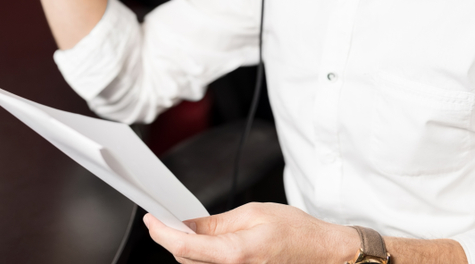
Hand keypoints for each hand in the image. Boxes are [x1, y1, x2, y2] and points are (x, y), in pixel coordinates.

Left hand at [143, 202, 356, 263]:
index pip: (185, 246)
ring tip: (181, 227)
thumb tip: (188, 224)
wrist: (323, 254)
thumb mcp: (254, 214)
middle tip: (162, 219)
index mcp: (235, 254)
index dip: (162, 232)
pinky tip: (202, 241)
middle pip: (186, 259)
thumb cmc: (297, 232)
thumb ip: (216, 222)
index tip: (151, 220)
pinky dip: (201, 255)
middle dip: (170, 239)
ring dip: (184, 248)